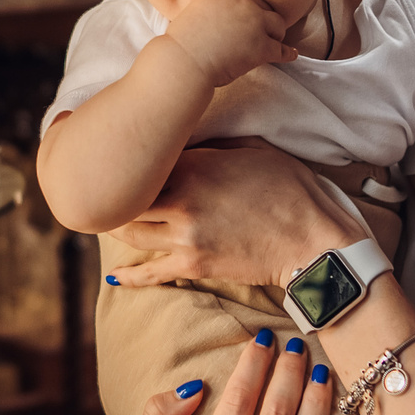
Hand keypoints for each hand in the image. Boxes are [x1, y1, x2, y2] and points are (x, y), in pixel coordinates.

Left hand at [107, 141, 367, 290]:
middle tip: (102, 189)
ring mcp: (185, 236)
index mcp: (195, 165)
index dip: (132, 157)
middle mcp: (182, 199)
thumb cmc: (290, 189)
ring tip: (108, 221)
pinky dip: (130, 275)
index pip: (146, 159)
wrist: (312, 238)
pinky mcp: (194, 266)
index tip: (120, 153)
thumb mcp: (253, 150)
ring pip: (130, 232)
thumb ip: (214, 146)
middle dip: (114, 192)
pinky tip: (113, 274)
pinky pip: (151, 272)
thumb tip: (190, 139)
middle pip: (128, 196)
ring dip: (118, 226)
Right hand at [160, 0, 294, 89]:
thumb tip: (212, 15)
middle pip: (265, 7)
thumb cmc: (181, 44)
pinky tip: (291, 55)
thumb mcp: (191, 12)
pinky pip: (281, 49)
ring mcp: (254, 24)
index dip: (251, 9)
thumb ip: (207, 7)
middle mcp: (242, 4)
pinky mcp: (262, 46)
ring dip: (277, 34)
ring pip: (278, 25)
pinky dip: (287, 53)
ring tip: (275, 42)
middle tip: (266, 30)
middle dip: (266, 19)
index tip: (252, 17)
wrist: (184, 62)